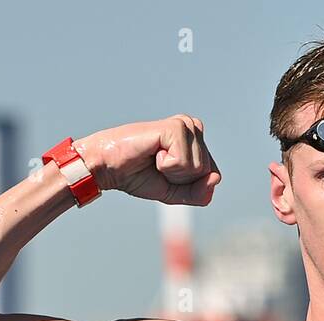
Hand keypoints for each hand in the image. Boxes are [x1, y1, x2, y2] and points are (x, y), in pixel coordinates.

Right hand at [75, 115, 220, 205]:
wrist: (109, 168)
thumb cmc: (139, 176)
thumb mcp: (175, 193)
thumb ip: (199, 193)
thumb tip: (215, 179)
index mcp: (196, 141)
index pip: (213, 175)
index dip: (189, 185)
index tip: (166, 174)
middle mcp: (193, 128)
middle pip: (208, 172)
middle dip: (182, 180)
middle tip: (158, 166)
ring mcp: (185, 125)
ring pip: (199, 168)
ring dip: (174, 173)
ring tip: (155, 159)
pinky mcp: (175, 127)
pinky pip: (185, 162)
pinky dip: (168, 167)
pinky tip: (153, 153)